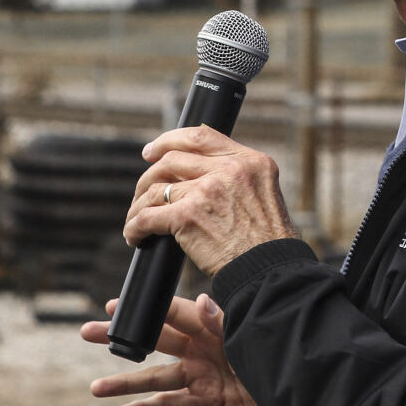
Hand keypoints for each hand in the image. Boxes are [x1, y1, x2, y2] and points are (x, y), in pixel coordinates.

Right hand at [81, 294, 276, 405]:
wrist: (305, 393)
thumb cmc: (281, 355)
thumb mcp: (252, 334)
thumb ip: (225, 322)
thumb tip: (203, 299)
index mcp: (213, 325)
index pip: (173, 313)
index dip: (144, 310)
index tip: (112, 305)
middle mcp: (203, 348)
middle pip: (154, 341)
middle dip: (121, 338)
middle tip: (86, 332)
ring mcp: (203, 374)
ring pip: (156, 378)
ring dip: (125, 383)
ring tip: (94, 389)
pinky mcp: (208, 400)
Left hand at [125, 126, 296, 277]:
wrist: (270, 269)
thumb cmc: (268, 242)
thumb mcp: (263, 193)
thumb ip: (238, 176)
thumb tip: (199, 170)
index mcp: (250, 161)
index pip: (201, 136)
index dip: (169, 140)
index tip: (152, 152)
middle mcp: (229, 169)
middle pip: (172, 160)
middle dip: (149, 175)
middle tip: (141, 191)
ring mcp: (207, 191)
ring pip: (155, 189)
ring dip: (139, 205)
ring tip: (136, 219)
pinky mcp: (188, 216)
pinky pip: (147, 217)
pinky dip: (134, 227)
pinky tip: (135, 237)